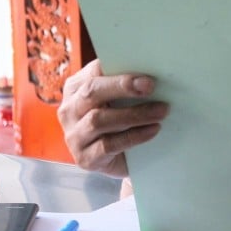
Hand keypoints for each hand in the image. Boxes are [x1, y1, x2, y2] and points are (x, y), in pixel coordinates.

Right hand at [57, 59, 167, 176]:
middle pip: (91, 92)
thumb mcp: (119, 100)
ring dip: (133, 114)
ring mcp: (74, 135)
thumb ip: (126, 85)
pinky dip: (134, 136)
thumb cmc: (120, 122)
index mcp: (76, 88)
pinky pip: (108, 145)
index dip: (117, 70)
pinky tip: (152, 130)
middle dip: (122, 87)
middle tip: (150, 86)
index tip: (143, 71)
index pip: (93, 72)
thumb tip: (148, 73)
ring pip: (98, 120)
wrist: (120, 160)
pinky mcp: (85, 158)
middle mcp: (69, 110)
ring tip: (160, 111)